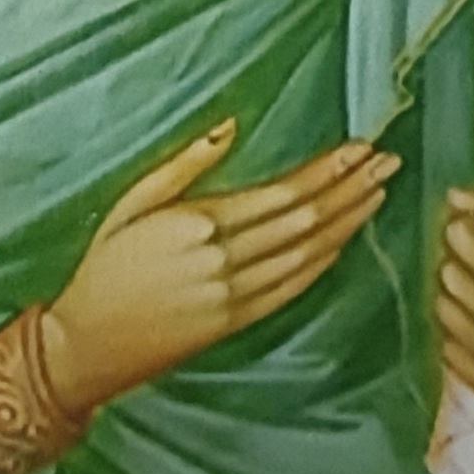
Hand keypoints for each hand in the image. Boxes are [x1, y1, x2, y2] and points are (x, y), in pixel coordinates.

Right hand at [41, 121, 399, 416]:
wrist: (86, 347)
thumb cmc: (103, 267)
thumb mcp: (131, 203)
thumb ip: (183, 164)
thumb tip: (229, 125)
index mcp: (199, 223)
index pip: (283, 193)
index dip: (327, 170)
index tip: (360, 147)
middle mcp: (225, 262)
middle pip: (306, 221)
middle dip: (351, 188)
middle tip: (388, 160)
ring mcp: (234, 297)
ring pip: (308, 255)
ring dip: (348, 222)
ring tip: (378, 192)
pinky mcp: (235, 322)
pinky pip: (292, 289)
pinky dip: (324, 261)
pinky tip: (344, 240)